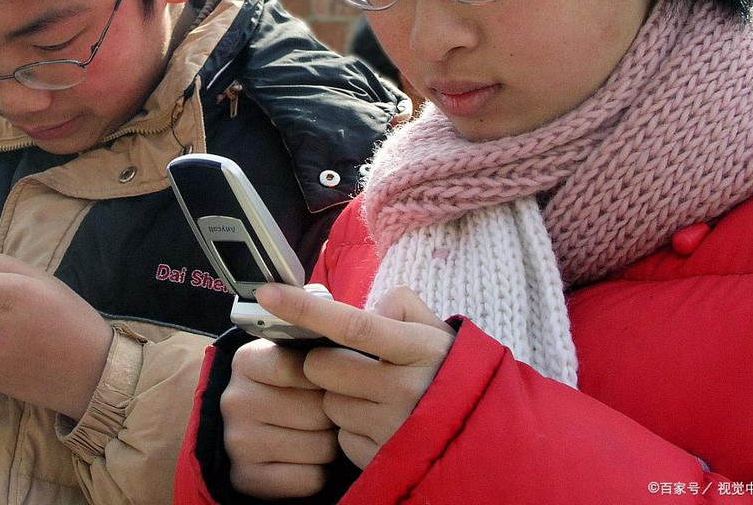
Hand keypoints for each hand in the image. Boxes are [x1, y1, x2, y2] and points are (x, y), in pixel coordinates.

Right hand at [221, 339, 338, 498]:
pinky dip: (317, 472)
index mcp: (246, 361)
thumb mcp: (290, 354)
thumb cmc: (286, 386)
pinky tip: (307, 459)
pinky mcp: (247, 478)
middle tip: (327, 410)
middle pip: (316, 411)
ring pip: (318, 447)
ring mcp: (238, 442)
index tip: (329, 378)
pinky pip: (309, 479)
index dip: (325, 376)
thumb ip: (312, 336)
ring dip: (329, 443)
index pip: (301, 366)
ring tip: (318, 433)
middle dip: (332, 413)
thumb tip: (341, 306)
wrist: (249, 431)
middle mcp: (235, 400)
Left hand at [254, 284, 454, 469]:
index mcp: (417, 348)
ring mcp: (392, 427)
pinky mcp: (381, 459)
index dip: (305, 309)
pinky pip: (341, 436)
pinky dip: (352, 429)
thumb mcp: (434, 331)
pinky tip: (379, 424)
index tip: (268, 293)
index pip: (351, 324)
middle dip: (328, 364)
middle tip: (357, 365)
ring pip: (328, 403)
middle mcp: (405, 389)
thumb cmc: (447, 372)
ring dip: (340, 398)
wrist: (484, 436)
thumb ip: (399, 306)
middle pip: (323, 367)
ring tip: (377, 398)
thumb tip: (365, 310)